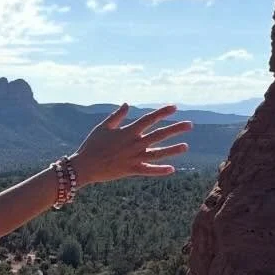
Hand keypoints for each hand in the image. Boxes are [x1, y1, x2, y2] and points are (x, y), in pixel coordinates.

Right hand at [73, 103, 191, 185]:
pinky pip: (148, 170)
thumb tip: (127, 104)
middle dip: (175, 129)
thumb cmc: (92, 145)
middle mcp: (134, 144)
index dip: (162, 112)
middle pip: (159, 135)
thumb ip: (116, 116)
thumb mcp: (103, 127)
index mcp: (128, 131)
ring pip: (158, 153)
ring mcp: (134, 157)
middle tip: (190, 125)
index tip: (174, 107)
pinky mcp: (131, 170)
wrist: (84, 166)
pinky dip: (159, 170)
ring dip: (172, 150)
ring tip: (185, 146)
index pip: (149, 119)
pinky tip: (171, 169)